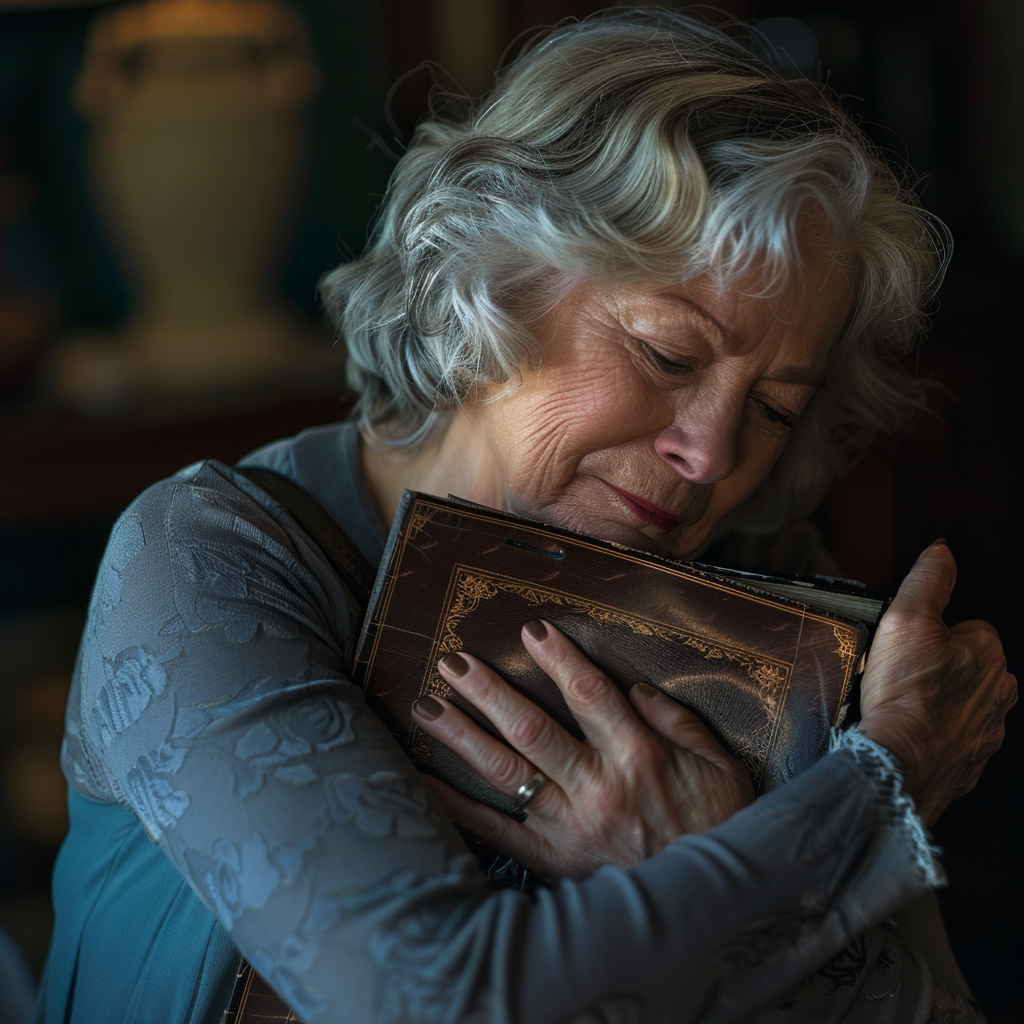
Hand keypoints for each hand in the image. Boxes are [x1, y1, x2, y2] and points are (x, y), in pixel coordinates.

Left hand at [411, 619, 753, 879]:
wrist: (710, 902)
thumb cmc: (717, 824)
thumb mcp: (717, 764)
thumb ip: (676, 721)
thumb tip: (635, 690)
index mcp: (638, 755)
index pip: (590, 693)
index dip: (558, 658)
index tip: (531, 630)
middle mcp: (597, 786)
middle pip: (531, 728)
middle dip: (488, 691)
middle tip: (453, 662)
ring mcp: (570, 825)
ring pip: (507, 772)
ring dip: (464, 737)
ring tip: (427, 707)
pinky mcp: (553, 859)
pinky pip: (497, 832)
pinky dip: (458, 807)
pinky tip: (424, 784)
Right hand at [858, 542, 1016, 825]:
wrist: (900, 763)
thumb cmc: (906, 693)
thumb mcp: (907, 618)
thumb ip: (928, 580)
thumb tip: (941, 550)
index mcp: (990, 655)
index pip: (968, 629)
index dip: (933, 633)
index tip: (907, 645)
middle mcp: (998, 695)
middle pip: (967, 668)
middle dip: (939, 669)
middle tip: (900, 674)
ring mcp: (986, 733)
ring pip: (962, 706)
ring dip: (937, 704)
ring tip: (900, 705)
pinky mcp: (968, 764)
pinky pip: (952, 741)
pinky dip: (933, 738)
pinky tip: (907, 734)